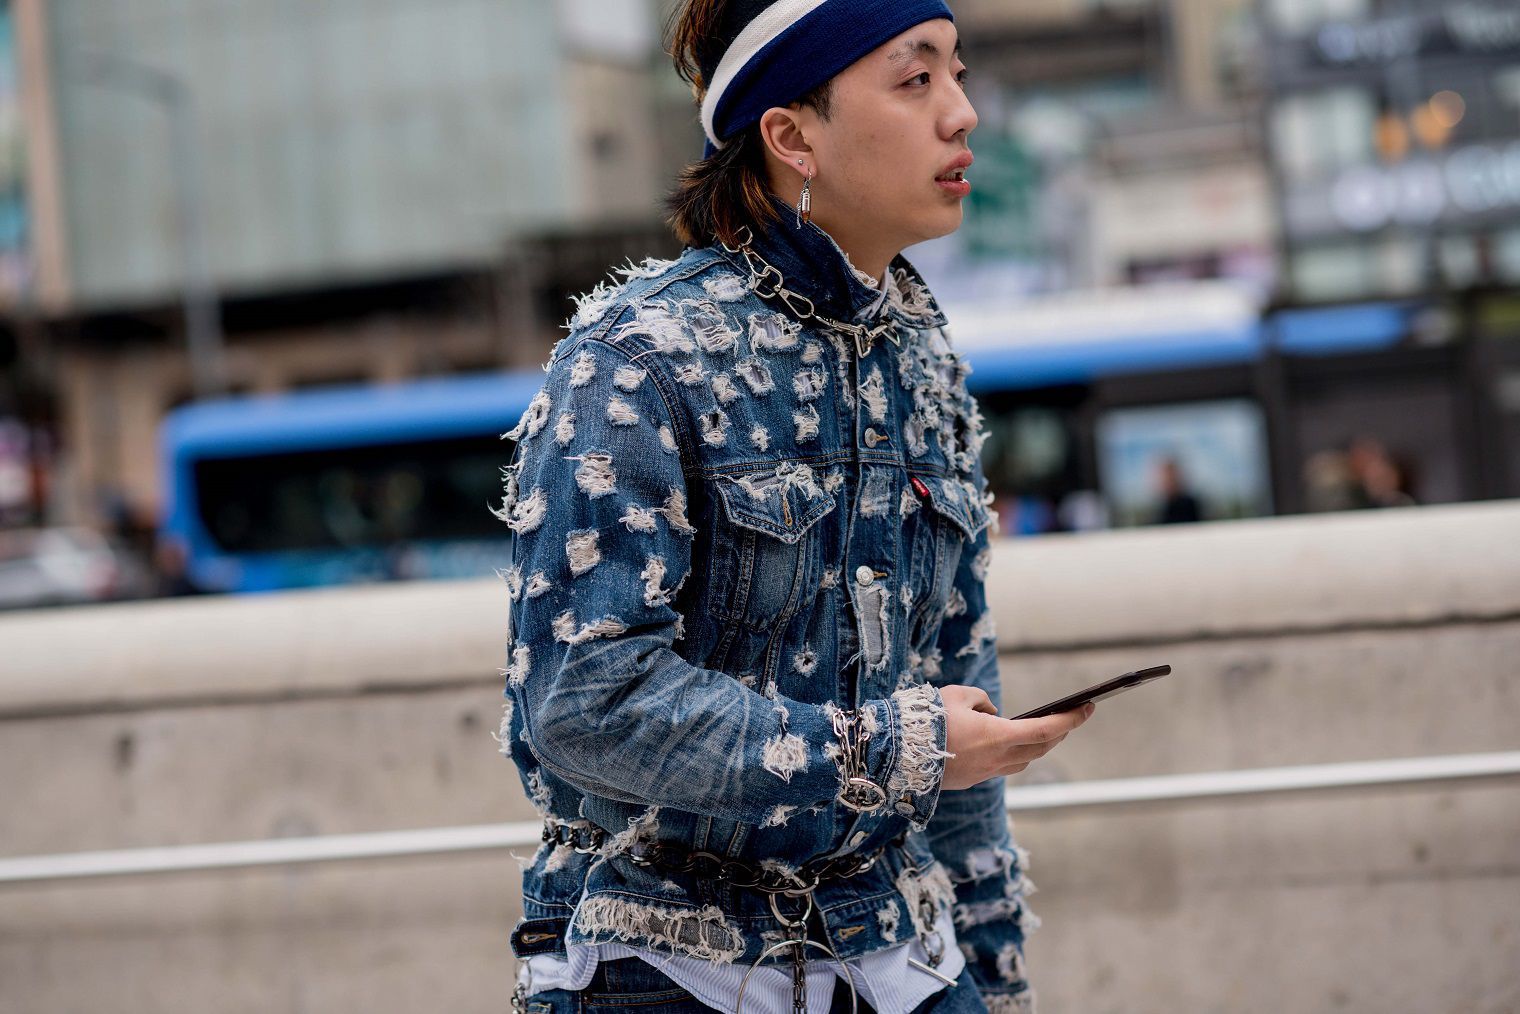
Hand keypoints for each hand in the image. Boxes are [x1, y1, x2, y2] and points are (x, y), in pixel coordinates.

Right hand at [939, 684, 1094, 790]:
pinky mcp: (972, 780)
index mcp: (998, 735)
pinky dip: (1012, 754)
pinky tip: (1004, 743)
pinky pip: (1001, 766)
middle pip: (1040, 748)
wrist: (897, 753)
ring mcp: (985, 773)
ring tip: (1040, 730)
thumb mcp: (957, 695)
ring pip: (1023, 760)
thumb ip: (981, 700)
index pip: (1046, 729)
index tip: (1087, 708)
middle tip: (1069, 717)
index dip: (1071, 719)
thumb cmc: (927, 719)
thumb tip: (992, 713)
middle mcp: (997, 758)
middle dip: (1059, 732)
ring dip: (1036, 746)